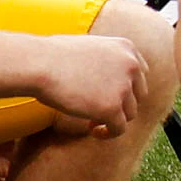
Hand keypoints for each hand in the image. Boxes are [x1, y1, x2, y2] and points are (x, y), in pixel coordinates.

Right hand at [31, 33, 146, 135]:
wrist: (39, 64)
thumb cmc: (53, 55)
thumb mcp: (89, 48)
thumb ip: (105, 60)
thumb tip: (106, 80)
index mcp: (126, 48)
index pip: (140, 73)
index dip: (128, 88)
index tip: (111, 96)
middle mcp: (131, 65)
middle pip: (138, 95)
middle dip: (122, 105)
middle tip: (101, 111)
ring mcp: (123, 87)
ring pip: (130, 114)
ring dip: (114, 119)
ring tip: (93, 121)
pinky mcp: (112, 108)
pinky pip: (119, 128)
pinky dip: (108, 133)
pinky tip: (93, 131)